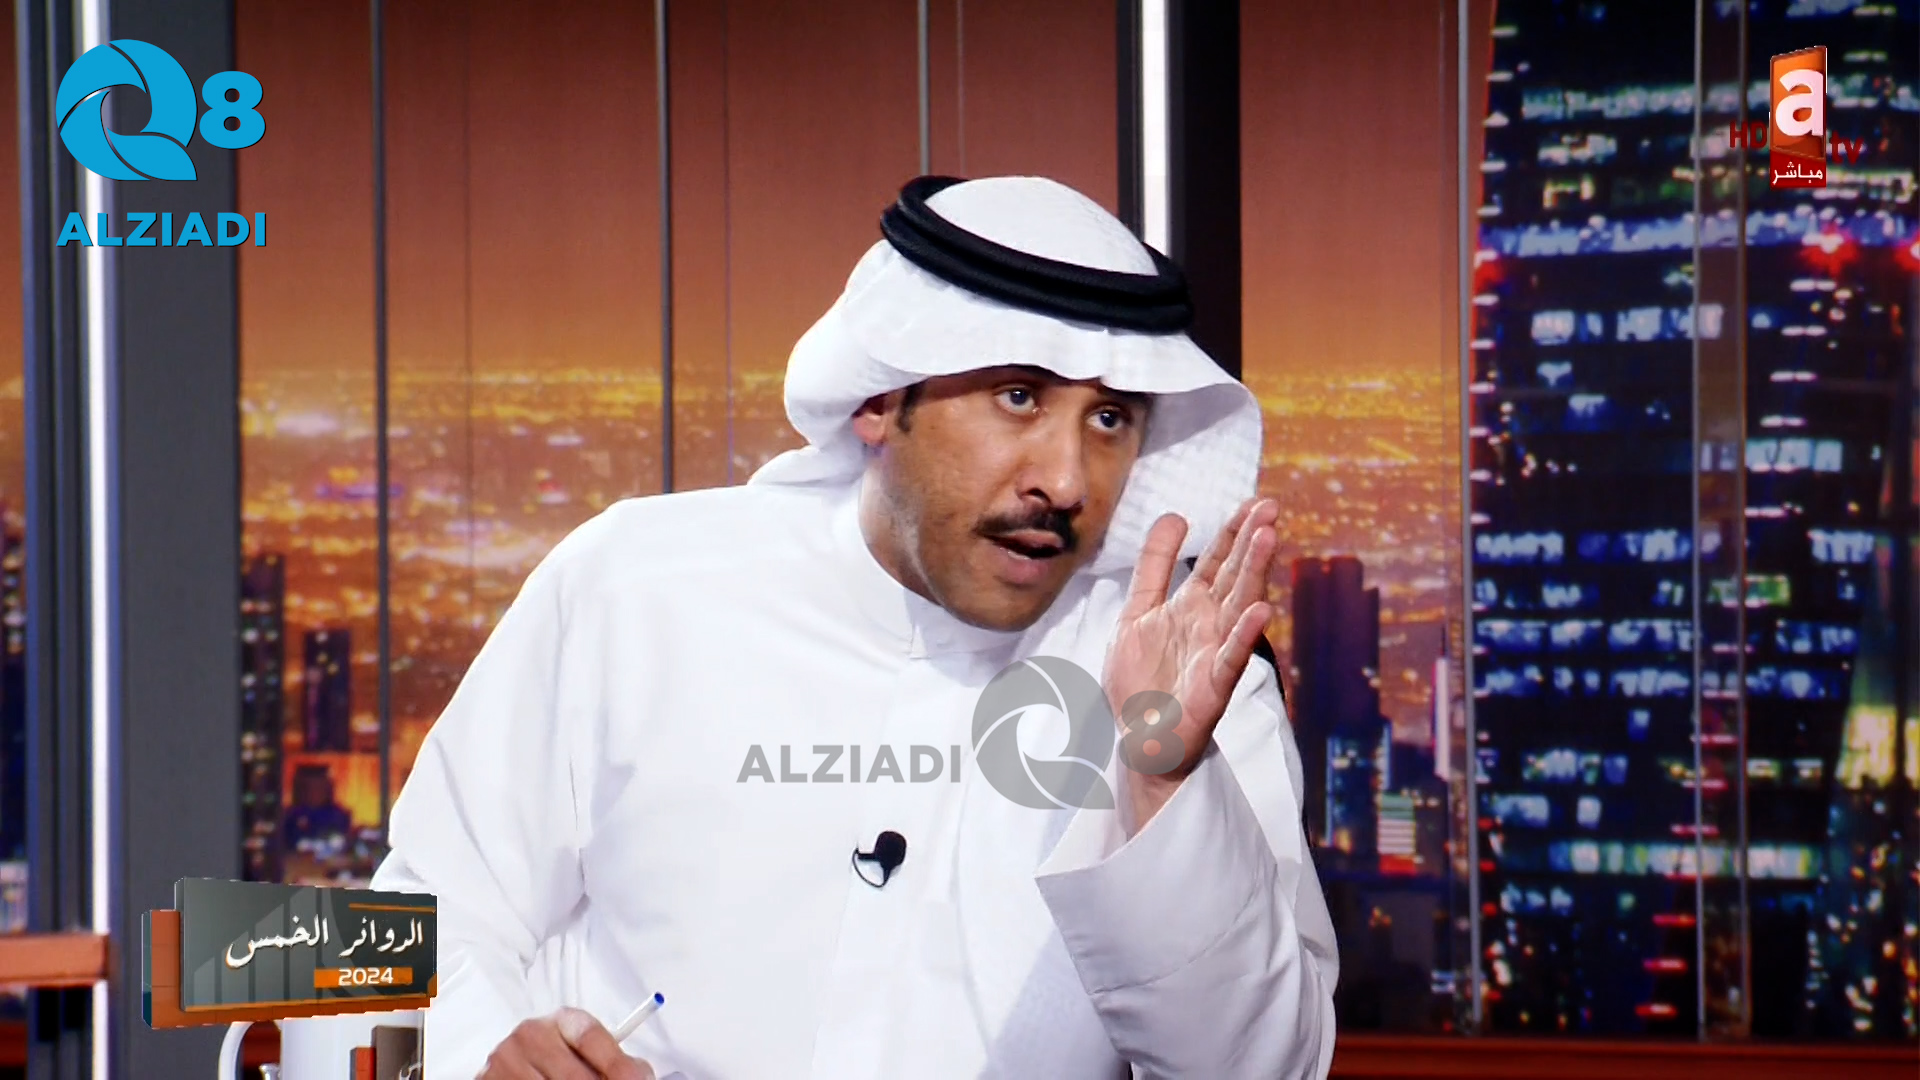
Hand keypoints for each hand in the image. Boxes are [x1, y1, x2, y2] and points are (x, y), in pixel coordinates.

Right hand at [479, 1008, 655, 1079]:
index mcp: (561, 1019)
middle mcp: (530, 1034)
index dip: (619, 1064)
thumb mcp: (583, 1052)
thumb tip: (642, 1075)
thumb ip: (611, 1058)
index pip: (592, 1037)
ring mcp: (506, 1060)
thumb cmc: (557, 1060)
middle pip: (575, 1075)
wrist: (515, 1065)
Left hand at [1102, 498, 1277, 829]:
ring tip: (1269, 538)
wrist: (1137, 741)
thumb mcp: (1137, 612)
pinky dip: (1246, 634)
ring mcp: (1214, 654)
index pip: (1219, 561)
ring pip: (1240, 607)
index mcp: (1191, 607)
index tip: (1254, 501)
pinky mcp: (1212, 687)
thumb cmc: (1141, 680)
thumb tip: (1175, 515)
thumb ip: (1154, 566)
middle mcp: (1209, 625)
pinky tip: (1263, 610)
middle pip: (1235, 576)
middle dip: (1251, 541)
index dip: (1234, 531)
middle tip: (1270, 506)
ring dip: (1256, 572)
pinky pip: (1232, 657)